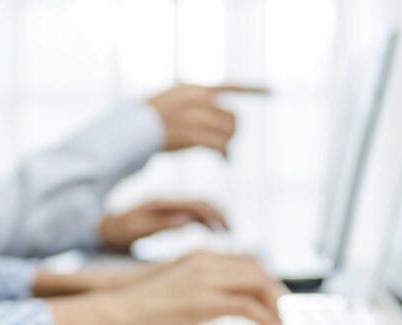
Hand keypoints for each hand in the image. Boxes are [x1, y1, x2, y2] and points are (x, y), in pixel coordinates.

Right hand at [47, 250, 286, 324]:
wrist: (112, 314)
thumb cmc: (139, 316)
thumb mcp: (178, 301)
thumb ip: (206, 306)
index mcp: (200, 258)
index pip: (248, 265)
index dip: (268, 284)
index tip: (278, 304)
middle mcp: (207, 262)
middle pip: (260, 272)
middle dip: (278, 295)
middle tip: (286, 318)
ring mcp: (205, 278)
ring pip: (260, 286)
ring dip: (276, 308)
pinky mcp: (203, 300)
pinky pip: (249, 308)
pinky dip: (265, 321)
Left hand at [99, 199, 229, 251]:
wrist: (98, 228)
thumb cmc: (116, 233)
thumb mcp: (136, 230)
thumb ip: (162, 225)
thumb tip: (189, 220)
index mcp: (162, 203)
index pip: (199, 204)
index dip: (217, 215)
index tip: (228, 231)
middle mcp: (167, 201)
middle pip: (203, 203)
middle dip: (221, 216)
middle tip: (232, 232)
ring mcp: (167, 206)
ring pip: (199, 207)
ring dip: (214, 218)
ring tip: (225, 234)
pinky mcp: (166, 212)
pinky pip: (191, 213)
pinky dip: (205, 221)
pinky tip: (210, 233)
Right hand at [147, 83, 268, 155]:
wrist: (129, 131)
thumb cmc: (147, 122)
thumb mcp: (171, 102)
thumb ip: (193, 103)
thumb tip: (214, 110)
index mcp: (193, 89)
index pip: (230, 86)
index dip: (253, 89)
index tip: (273, 91)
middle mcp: (196, 99)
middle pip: (232, 116)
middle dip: (233, 131)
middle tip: (227, 143)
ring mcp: (193, 117)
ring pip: (228, 131)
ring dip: (229, 144)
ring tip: (224, 153)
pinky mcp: (190, 135)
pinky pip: (219, 145)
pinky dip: (226, 154)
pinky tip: (225, 161)